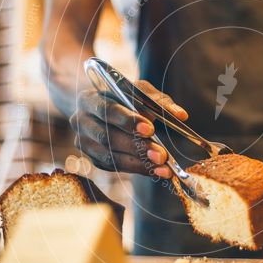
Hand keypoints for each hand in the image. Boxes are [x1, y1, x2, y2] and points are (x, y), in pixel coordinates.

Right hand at [70, 80, 187, 178]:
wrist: (105, 110)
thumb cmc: (124, 97)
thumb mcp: (139, 91)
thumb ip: (158, 100)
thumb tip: (180, 115)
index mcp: (89, 99)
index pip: (107, 110)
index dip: (128, 121)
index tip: (151, 129)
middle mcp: (81, 121)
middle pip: (107, 137)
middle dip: (136, 147)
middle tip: (161, 155)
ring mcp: (84, 143)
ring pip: (109, 156)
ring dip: (138, 163)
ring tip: (163, 167)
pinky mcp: (93, 159)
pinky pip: (114, 167)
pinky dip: (137, 169)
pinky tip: (155, 171)